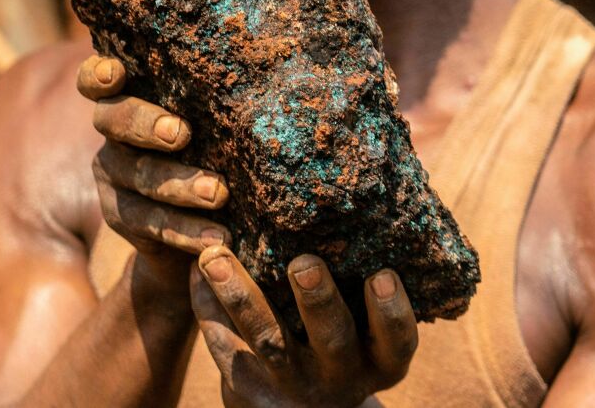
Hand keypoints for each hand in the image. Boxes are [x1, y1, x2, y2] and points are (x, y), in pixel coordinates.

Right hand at [77, 55, 231, 255]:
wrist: (194, 221)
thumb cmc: (211, 147)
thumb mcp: (208, 123)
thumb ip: (212, 101)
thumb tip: (262, 67)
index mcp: (129, 100)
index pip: (96, 82)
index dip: (98, 75)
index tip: (116, 74)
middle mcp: (113, 137)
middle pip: (114, 121)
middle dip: (146, 125)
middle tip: (182, 134)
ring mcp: (114, 179)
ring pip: (140, 177)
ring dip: (180, 185)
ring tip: (218, 194)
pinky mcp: (123, 219)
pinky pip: (153, 224)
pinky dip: (188, 231)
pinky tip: (217, 239)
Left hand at [190, 246, 418, 407]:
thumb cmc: (346, 345)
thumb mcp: (370, 335)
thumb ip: (371, 290)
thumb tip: (371, 206)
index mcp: (381, 362)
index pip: (397, 342)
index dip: (391, 312)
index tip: (382, 274)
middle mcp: (340, 378)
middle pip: (332, 340)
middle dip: (318, 300)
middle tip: (304, 263)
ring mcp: (292, 387)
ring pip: (267, 341)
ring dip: (242, 296)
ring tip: (216, 257)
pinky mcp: (247, 389)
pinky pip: (224, 345)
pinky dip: (208, 304)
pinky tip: (197, 267)